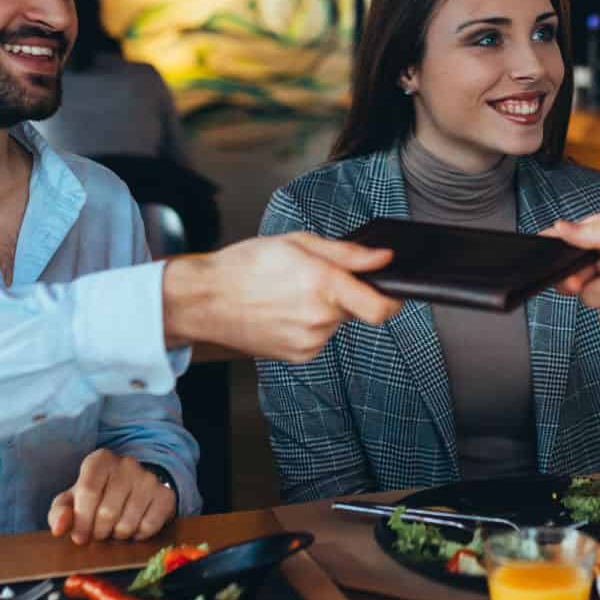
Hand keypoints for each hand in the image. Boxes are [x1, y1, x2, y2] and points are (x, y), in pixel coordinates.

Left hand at [48, 449, 173, 544]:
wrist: (130, 490)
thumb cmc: (94, 497)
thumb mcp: (70, 501)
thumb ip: (59, 513)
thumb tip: (60, 529)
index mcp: (100, 460)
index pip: (88, 491)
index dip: (82, 520)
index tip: (79, 538)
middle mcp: (127, 464)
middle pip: (108, 511)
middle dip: (99, 532)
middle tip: (98, 534)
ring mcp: (149, 478)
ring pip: (128, 523)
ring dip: (117, 535)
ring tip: (114, 530)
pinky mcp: (165, 495)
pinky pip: (148, 527)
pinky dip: (137, 536)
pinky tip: (132, 527)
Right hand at [165, 232, 402, 361]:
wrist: (206, 300)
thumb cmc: (246, 265)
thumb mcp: (299, 243)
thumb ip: (348, 254)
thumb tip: (384, 258)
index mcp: (323, 284)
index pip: (381, 307)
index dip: (394, 299)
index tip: (393, 291)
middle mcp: (319, 318)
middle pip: (356, 310)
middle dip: (345, 295)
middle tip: (313, 279)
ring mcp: (309, 341)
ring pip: (336, 323)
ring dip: (325, 310)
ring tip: (291, 294)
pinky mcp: (299, 356)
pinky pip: (320, 338)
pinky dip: (310, 325)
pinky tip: (285, 311)